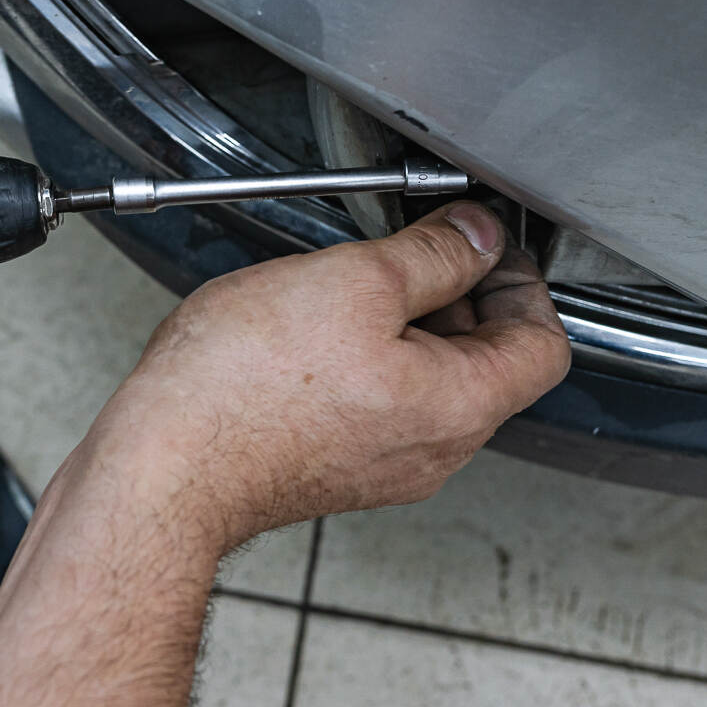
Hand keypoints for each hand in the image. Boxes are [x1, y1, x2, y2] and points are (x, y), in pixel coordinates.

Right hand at [98, 201, 569, 545]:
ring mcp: (382, 467)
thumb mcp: (354, 280)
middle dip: (455, 295)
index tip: (479, 242)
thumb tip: (476, 236)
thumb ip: (433, 253)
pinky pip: (374, 405)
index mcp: (460, 407)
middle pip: (485, 362)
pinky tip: (304, 332)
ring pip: (425, 381)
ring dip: (400, 324)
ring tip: (341, 289)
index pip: (544, 344)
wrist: (161, 470)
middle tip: (402, 250)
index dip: (521, 279)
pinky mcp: (333, 470)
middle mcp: (433, 450)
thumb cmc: (243, 390)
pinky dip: (358, 359)